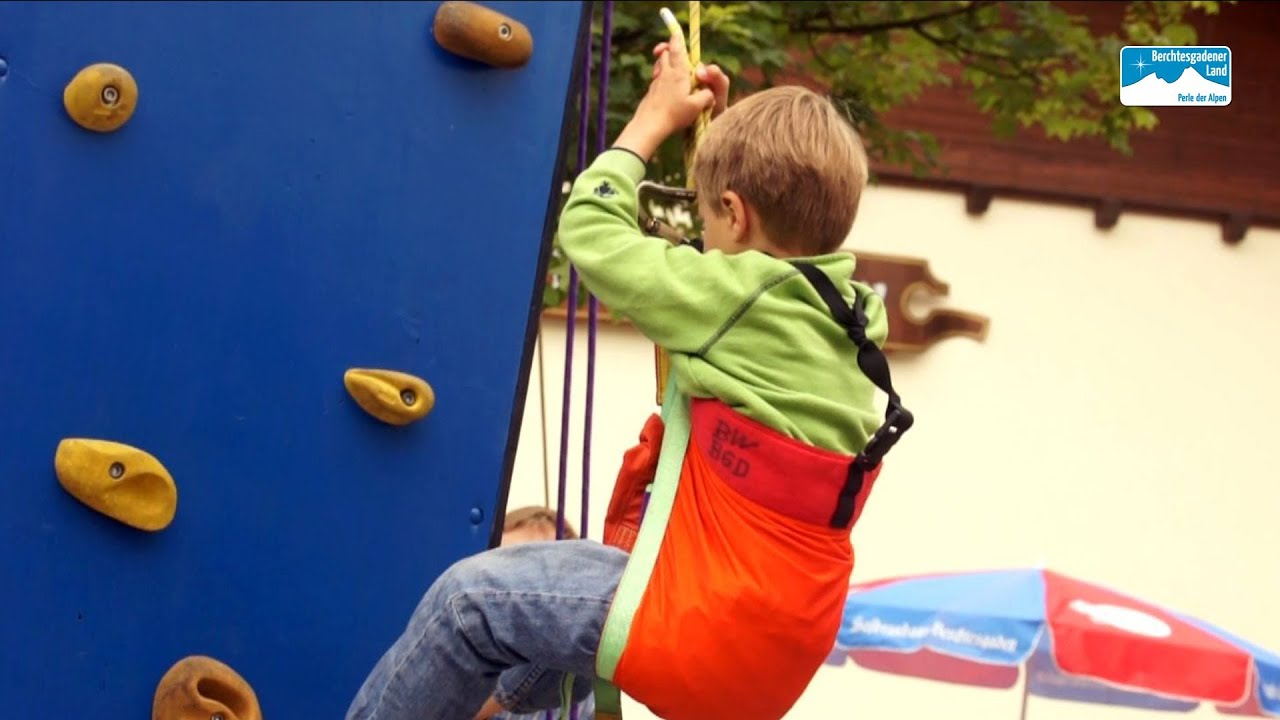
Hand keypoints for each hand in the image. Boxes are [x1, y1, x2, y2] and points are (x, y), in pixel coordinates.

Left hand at [612, 31, 720, 160]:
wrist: (649, 125)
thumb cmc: (674, 115)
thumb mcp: (697, 107)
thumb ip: (706, 96)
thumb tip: (709, 94)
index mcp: (678, 73)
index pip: (677, 49)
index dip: (677, 39)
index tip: (677, 32)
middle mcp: (666, 74)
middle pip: (665, 53)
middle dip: (669, 48)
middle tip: (675, 48)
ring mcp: (656, 82)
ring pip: (660, 65)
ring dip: (665, 61)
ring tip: (673, 67)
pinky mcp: (651, 92)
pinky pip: (657, 78)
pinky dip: (662, 76)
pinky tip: (667, 86)